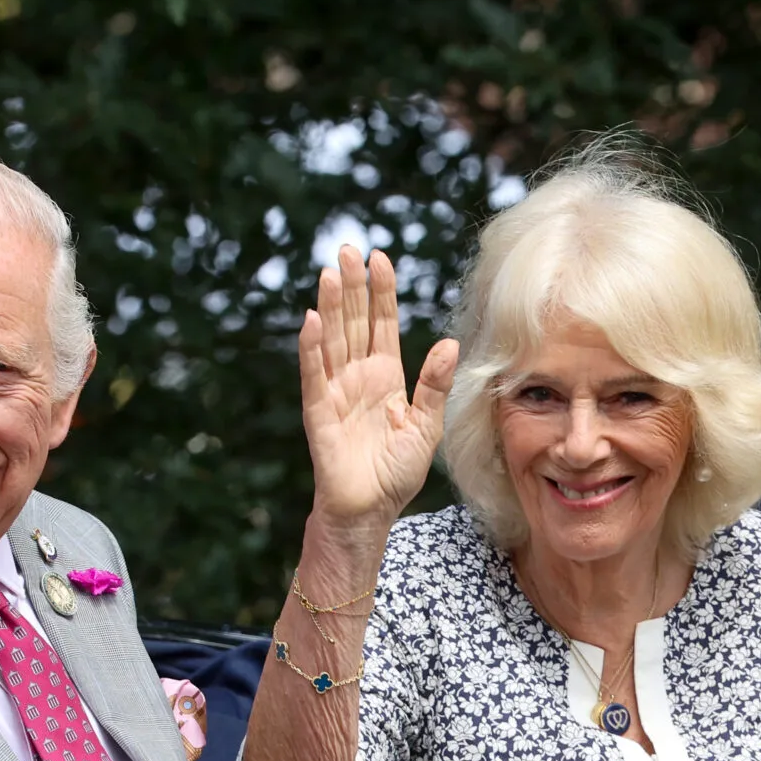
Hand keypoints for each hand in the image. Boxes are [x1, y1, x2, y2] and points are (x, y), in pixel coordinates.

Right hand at [299, 246, 457, 527]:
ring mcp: (336, 392)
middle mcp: (358, 378)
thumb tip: (449, 342)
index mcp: (385, 377)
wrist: (369, 511)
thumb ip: (434, 385)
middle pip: (353, 323)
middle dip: (352, 287)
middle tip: (348, 249)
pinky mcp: (319, 413)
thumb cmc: (395, 474)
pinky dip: (311, 348)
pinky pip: (314, 375)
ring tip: (330, 271)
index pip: (382, 324)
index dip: (381, 292)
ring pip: (332, 340)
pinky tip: (312, 320)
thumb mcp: (426, 426)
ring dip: (330, 306)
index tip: (381, 258)